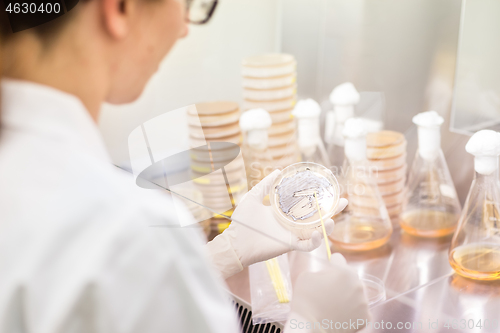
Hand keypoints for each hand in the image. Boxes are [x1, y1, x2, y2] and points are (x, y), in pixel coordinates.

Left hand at [225, 170, 347, 267]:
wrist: (234, 241)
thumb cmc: (242, 221)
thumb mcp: (254, 197)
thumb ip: (265, 185)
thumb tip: (278, 171)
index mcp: (285, 213)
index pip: (307, 205)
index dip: (319, 199)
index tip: (330, 189)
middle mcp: (291, 224)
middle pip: (317, 218)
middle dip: (332, 211)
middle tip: (343, 202)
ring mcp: (291, 235)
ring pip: (316, 232)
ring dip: (327, 227)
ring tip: (333, 220)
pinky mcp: (289, 245)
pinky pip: (306, 246)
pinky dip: (315, 242)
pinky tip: (319, 233)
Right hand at [286, 254, 369, 332]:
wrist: (311, 328)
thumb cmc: (306, 301)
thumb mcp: (307, 276)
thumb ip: (322, 271)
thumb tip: (328, 273)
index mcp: (344, 272)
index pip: (339, 260)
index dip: (332, 262)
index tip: (330, 265)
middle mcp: (358, 285)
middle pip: (350, 277)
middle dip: (341, 280)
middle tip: (329, 290)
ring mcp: (364, 302)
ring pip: (356, 292)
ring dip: (348, 294)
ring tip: (334, 303)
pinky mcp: (366, 317)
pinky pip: (359, 308)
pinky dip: (352, 309)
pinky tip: (340, 313)